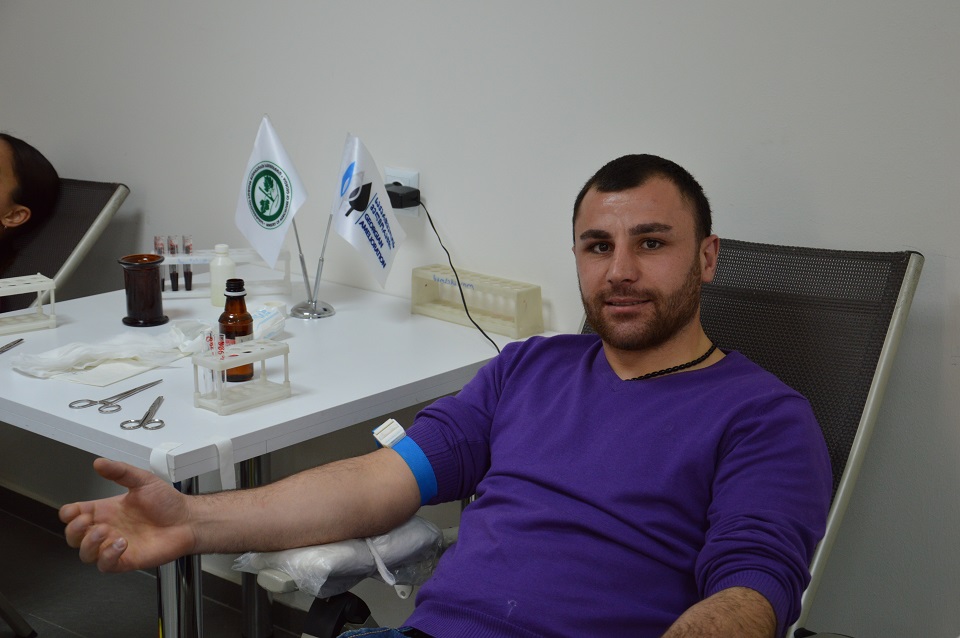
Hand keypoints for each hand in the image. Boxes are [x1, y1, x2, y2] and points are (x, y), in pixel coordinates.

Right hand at [59, 458, 195, 571]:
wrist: (188, 520)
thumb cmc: (168, 503)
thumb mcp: (143, 480)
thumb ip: (121, 471)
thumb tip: (99, 462)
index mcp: (107, 510)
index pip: (75, 515)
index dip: (69, 514)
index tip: (74, 510)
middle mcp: (108, 529)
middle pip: (74, 537)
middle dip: (74, 530)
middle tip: (86, 521)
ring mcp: (115, 546)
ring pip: (86, 554)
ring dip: (89, 543)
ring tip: (105, 531)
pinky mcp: (126, 560)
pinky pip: (105, 565)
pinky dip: (107, 556)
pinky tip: (121, 543)